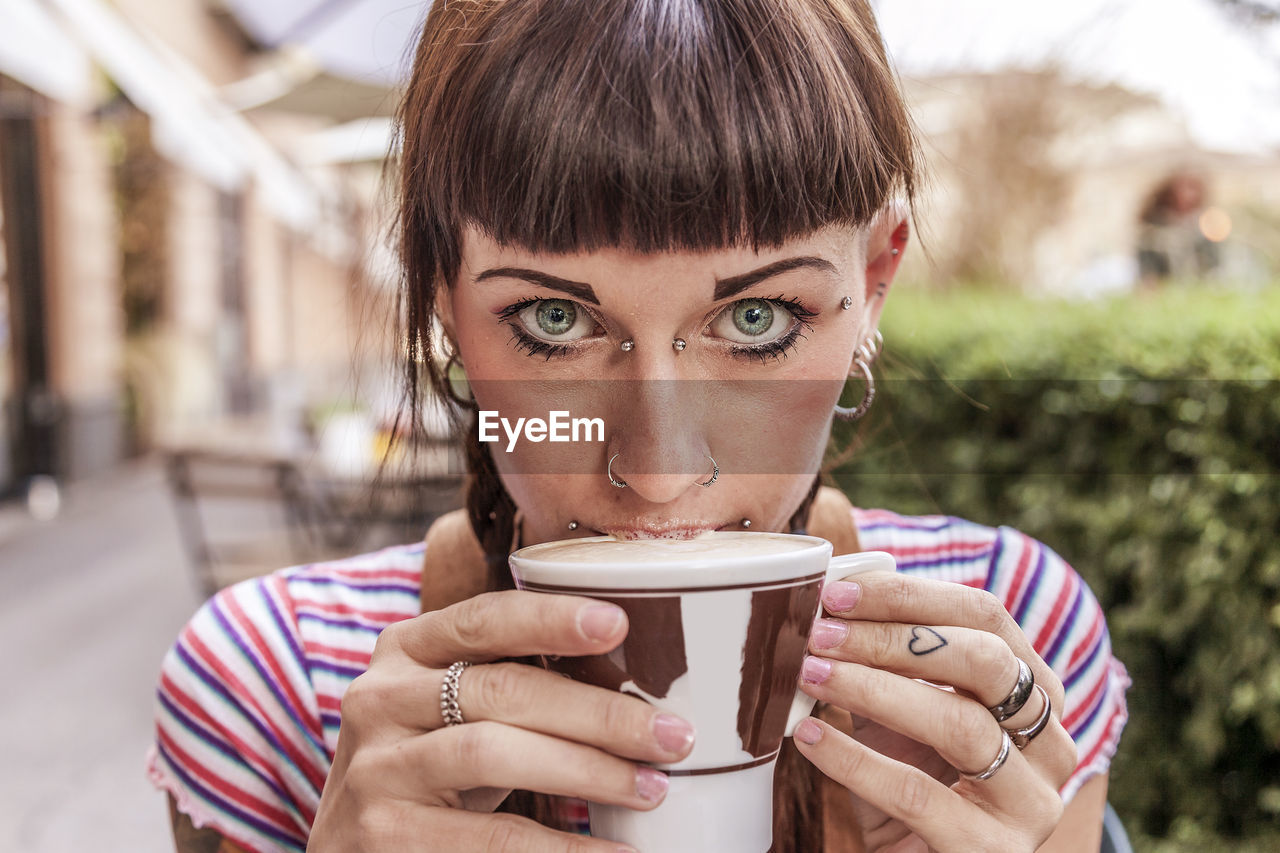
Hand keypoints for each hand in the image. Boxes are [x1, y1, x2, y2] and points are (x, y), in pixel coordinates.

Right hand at [309, 591, 695, 850]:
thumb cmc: (431, 770)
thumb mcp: (454, 711)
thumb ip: (512, 682)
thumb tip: (640, 678)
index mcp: (403, 650)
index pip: (482, 619)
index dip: (550, 618)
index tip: (619, 624)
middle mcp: (378, 698)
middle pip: (500, 691)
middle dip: (596, 712)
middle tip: (671, 733)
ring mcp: (375, 769)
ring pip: (493, 754)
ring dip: (587, 771)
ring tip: (652, 787)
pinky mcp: (383, 834)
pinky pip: (490, 838)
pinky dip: (561, 847)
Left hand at [792, 573, 1077, 852]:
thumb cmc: (905, 777)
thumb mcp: (899, 711)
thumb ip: (884, 660)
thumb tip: (826, 604)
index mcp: (1035, 691)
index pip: (986, 616)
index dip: (910, 596)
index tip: (837, 593)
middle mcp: (1051, 743)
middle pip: (985, 662)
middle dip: (894, 639)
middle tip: (821, 634)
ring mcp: (1030, 803)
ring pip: (960, 725)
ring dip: (873, 690)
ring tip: (810, 675)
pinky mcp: (991, 852)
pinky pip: (919, 795)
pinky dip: (856, 760)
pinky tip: (811, 736)